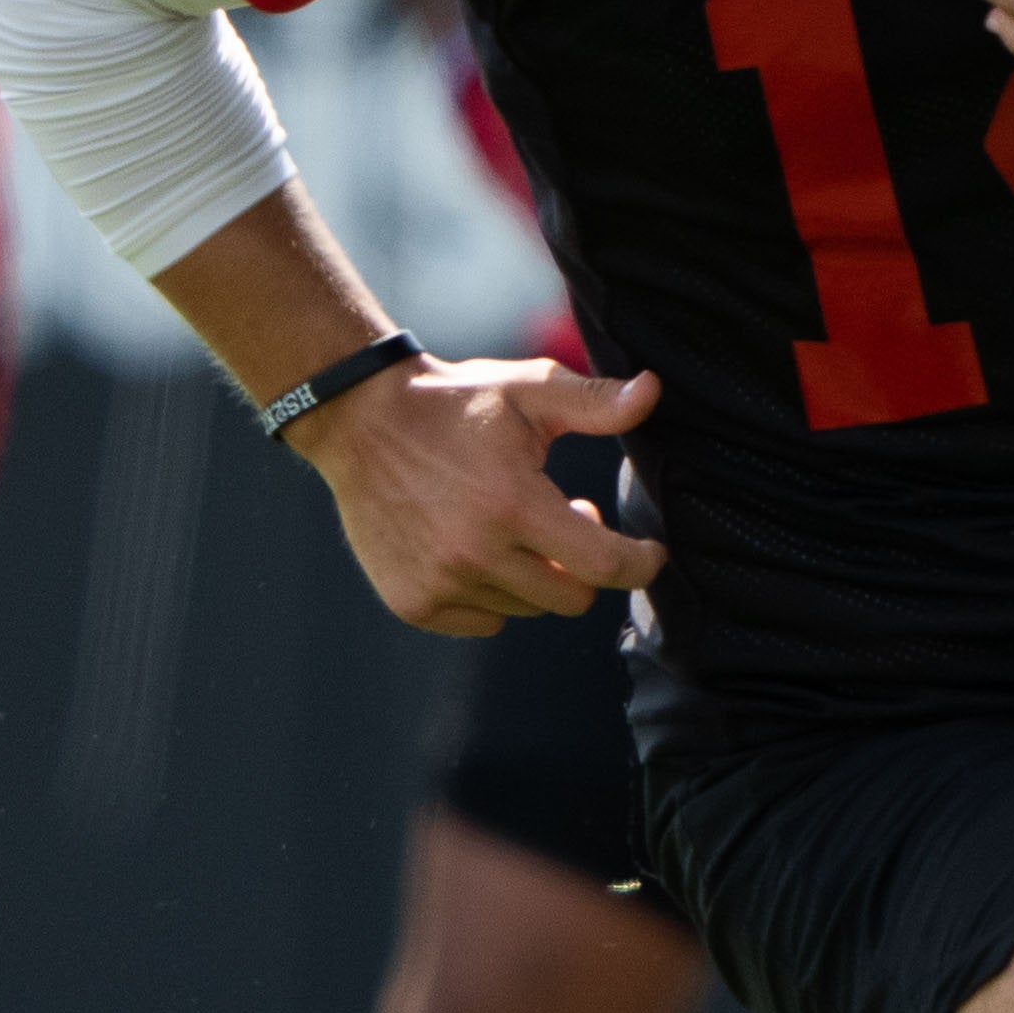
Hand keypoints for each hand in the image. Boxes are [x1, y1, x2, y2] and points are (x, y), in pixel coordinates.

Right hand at [290, 353, 667, 636]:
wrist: (359, 421)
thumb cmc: (454, 403)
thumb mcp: (527, 390)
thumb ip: (594, 402)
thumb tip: (653, 391)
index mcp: (513, 504)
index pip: (602, 565)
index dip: (639, 563)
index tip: (650, 553)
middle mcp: (476, 553)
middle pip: (570, 598)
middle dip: (582, 565)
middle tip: (566, 520)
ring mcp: (440, 583)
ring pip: (526, 610)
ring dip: (533, 576)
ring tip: (512, 527)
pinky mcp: (413, 602)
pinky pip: (482, 622)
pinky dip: (491, 595)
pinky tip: (475, 550)